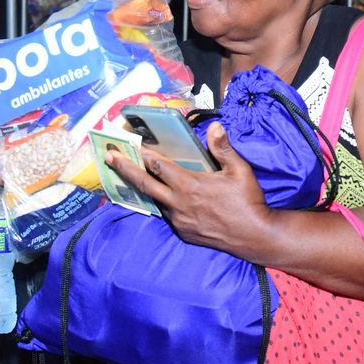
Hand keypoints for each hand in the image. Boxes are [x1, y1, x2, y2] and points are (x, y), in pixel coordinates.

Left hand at [103, 122, 272, 259]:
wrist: (255, 236)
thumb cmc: (248, 201)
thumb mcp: (239, 171)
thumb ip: (223, 148)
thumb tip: (215, 126)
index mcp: (189, 185)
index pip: (159, 166)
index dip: (146, 154)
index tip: (134, 145)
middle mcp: (178, 204)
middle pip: (144, 183)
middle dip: (125, 168)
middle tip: (109, 157)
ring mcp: (179, 221)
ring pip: (156, 201)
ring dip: (145, 187)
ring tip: (134, 176)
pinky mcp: (184, 233)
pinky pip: (169, 215)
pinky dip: (164, 203)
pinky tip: (166, 197)